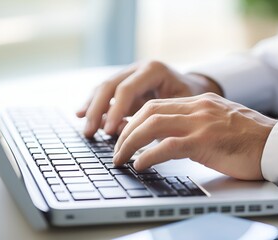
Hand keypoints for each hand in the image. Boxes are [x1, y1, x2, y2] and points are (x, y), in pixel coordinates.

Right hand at [76, 61, 221, 136]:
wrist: (194, 88)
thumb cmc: (191, 99)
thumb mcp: (181, 108)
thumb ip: (156, 119)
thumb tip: (128, 134)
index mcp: (154, 70)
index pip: (127, 89)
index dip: (116, 110)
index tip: (110, 131)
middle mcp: (138, 69)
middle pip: (110, 86)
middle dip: (98, 110)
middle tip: (90, 132)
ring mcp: (130, 74)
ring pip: (103, 88)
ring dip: (92, 109)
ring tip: (86, 129)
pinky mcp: (125, 85)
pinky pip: (105, 94)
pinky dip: (94, 106)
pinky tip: (82, 116)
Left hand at [113, 93, 277, 179]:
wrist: (277, 144)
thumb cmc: (251, 140)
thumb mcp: (219, 124)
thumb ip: (195, 126)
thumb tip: (169, 140)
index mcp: (199, 103)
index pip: (157, 105)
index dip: (135, 119)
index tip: (123, 133)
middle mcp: (197, 108)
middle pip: (149, 112)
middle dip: (126, 131)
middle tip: (116, 149)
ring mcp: (201, 123)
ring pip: (153, 125)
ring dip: (130, 142)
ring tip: (120, 158)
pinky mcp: (206, 141)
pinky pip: (169, 146)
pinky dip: (149, 155)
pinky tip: (139, 164)